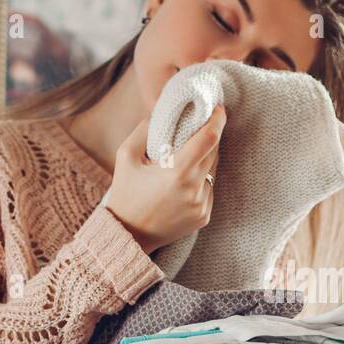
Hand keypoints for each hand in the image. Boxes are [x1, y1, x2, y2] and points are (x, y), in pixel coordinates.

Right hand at [103, 104, 225, 254]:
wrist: (127, 234)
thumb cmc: (125, 193)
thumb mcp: (125, 156)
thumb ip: (144, 129)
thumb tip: (161, 109)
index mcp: (177, 173)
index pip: (208, 139)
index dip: (217, 120)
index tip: (218, 109)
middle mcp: (194, 190)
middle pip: (213, 153)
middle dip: (210, 136)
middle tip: (203, 123)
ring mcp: (202, 206)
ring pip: (212, 171)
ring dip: (205, 158)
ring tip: (189, 152)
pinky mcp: (204, 216)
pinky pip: (209, 189)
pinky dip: (201, 179)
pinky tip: (184, 179)